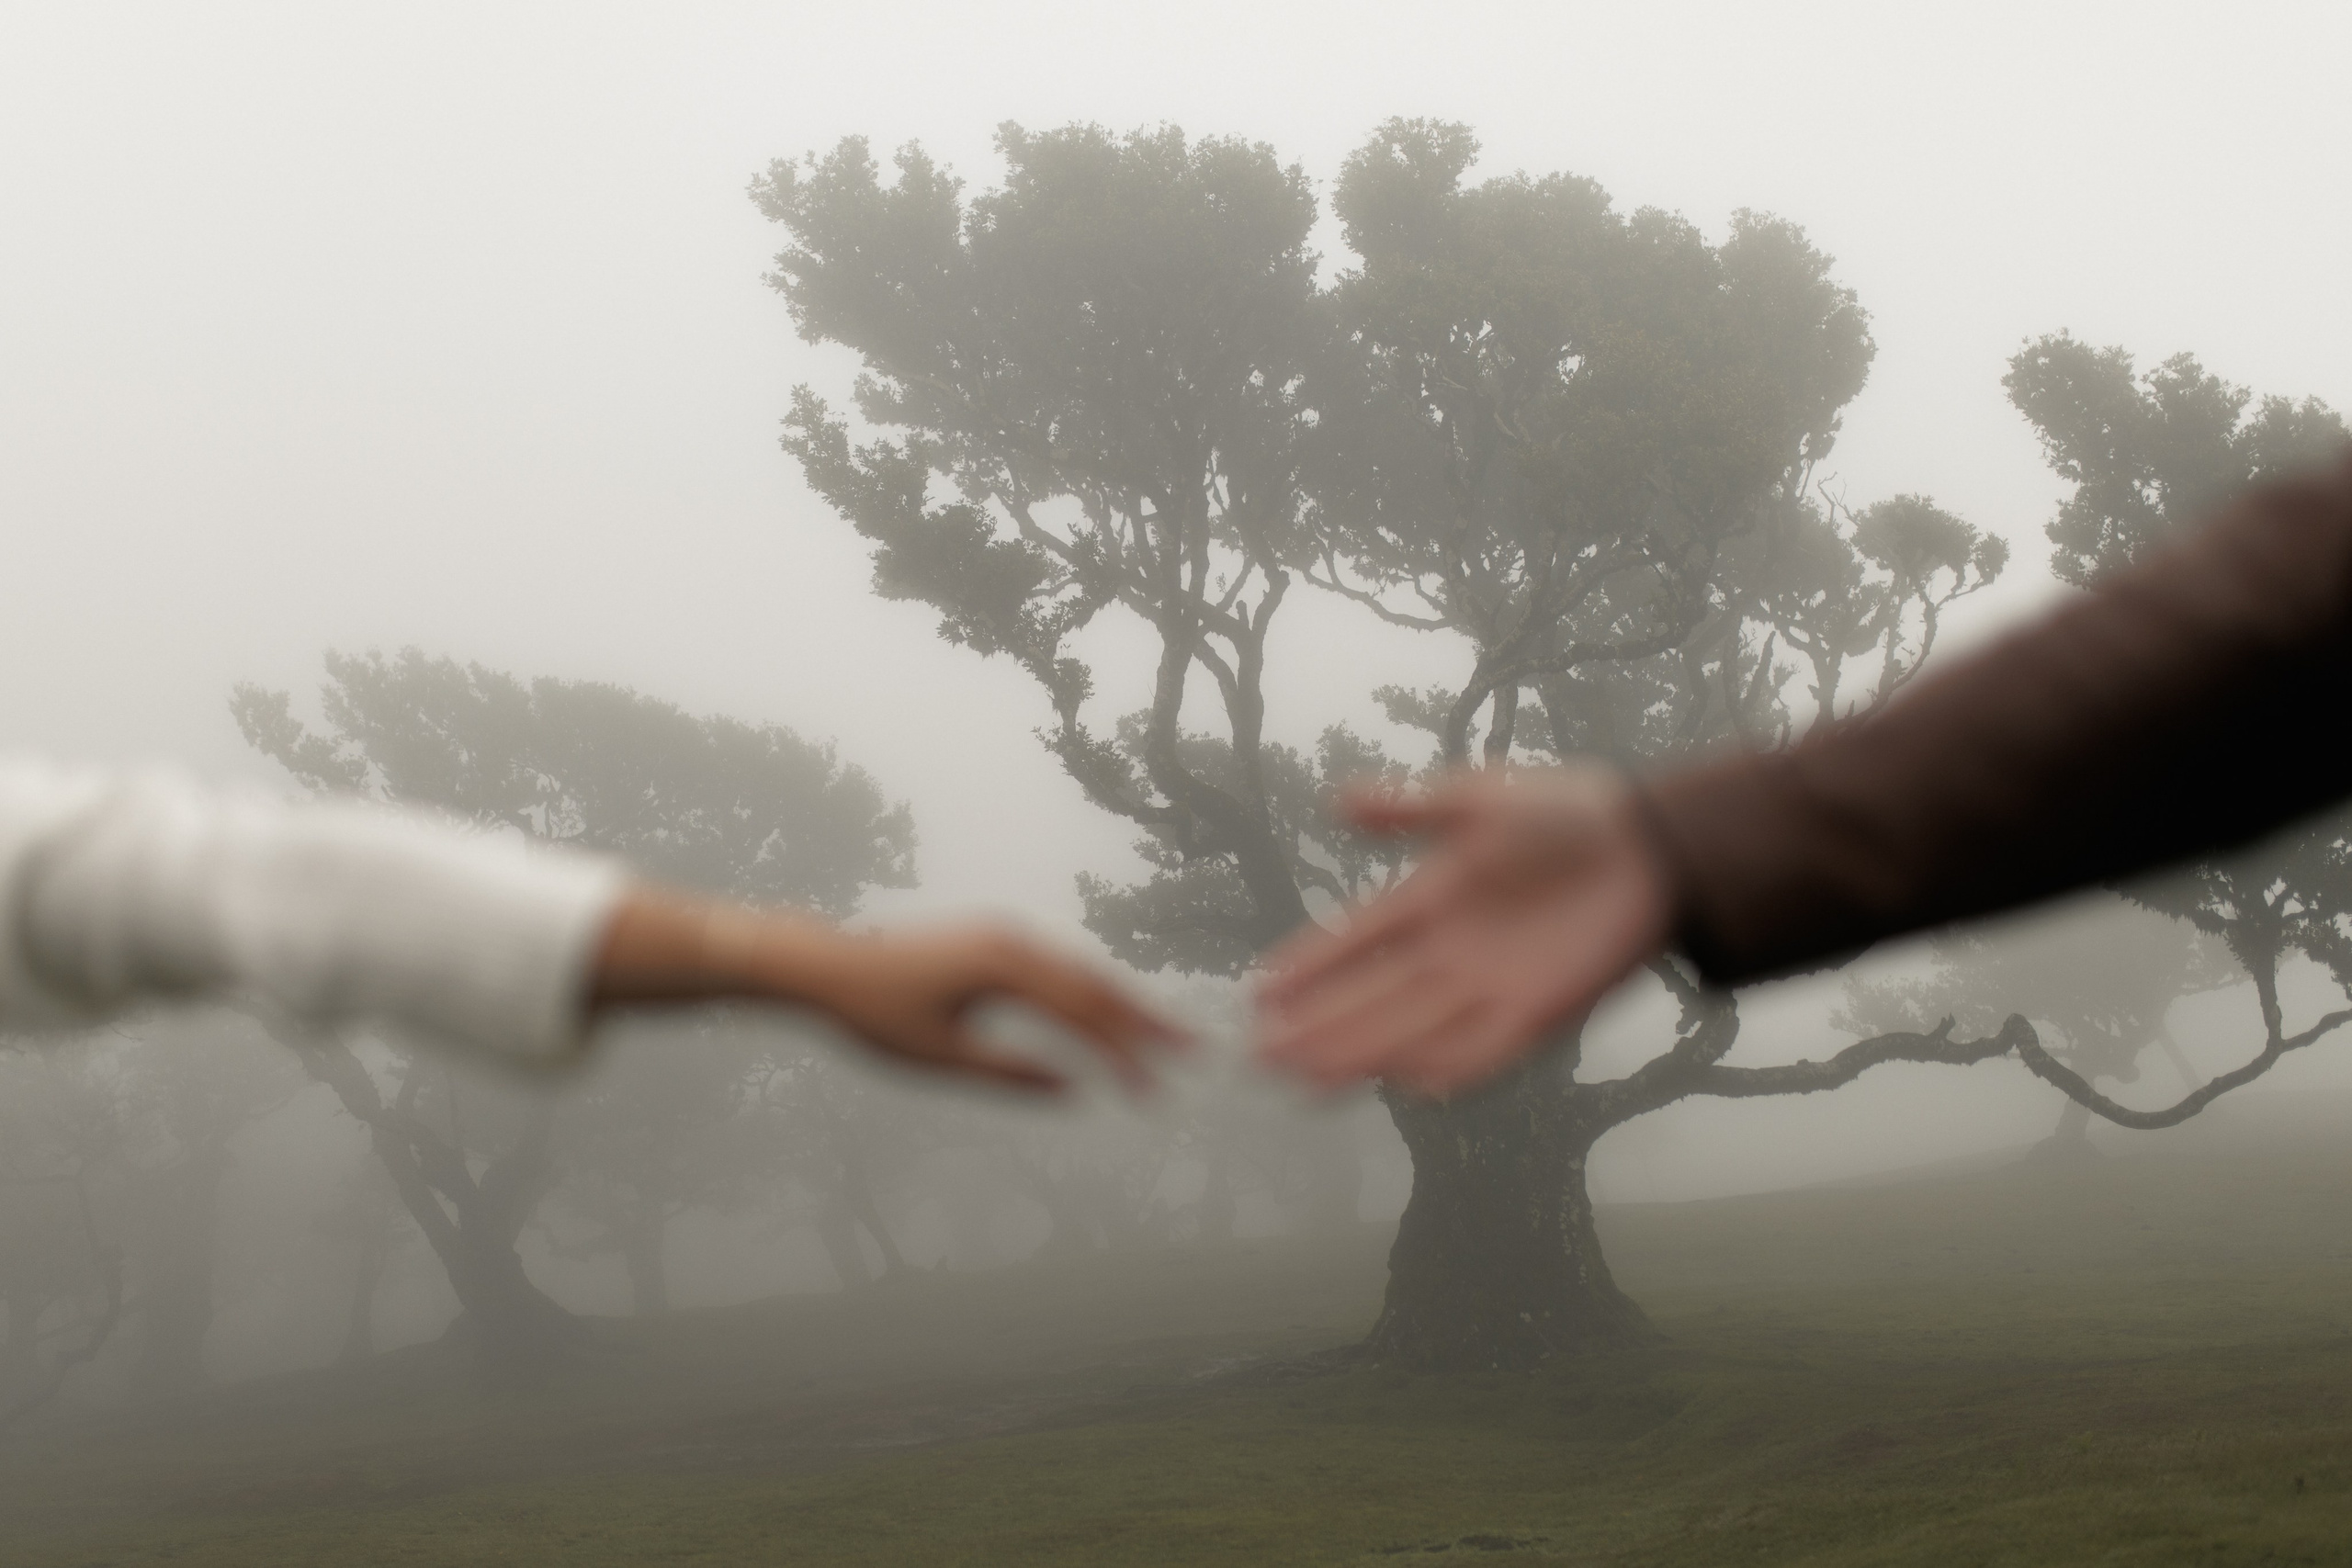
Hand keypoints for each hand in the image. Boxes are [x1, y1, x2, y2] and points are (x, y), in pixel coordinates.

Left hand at [591, 891, 1183, 1092]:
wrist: (826, 962)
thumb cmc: (874, 1012)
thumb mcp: (939, 1056)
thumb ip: (1009, 1074)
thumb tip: (1073, 1091)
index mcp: (1004, 967)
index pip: (1083, 1014)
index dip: (1125, 1055)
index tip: (1155, 1092)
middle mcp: (1013, 941)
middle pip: (1096, 984)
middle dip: (1147, 1022)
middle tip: (1196, 1054)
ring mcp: (1006, 936)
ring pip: (1081, 972)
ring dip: (1125, 1006)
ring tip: (1166, 1038)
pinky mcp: (995, 941)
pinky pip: (1059, 967)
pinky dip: (1092, 993)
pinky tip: (1108, 1018)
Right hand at [1255, 766, 1674, 1096]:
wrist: (1652, 846)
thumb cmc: (1569, 814)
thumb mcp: (1480, 798)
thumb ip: (1410, 807)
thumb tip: (1339, 801)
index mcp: (1431, 899)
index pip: (1354, 939)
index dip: (1308, 964)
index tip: (1260, 990)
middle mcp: (1451, 952)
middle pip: (1369, 997)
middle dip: (1315, 1025)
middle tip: (1259, 1051)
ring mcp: (1492, 986)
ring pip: (1410, 1030)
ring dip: (1359, 1052)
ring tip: (1302, 1073)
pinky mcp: (1540, 1011)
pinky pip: (1484, 1050)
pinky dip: (1447, 1066)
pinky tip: (1403, 1082)